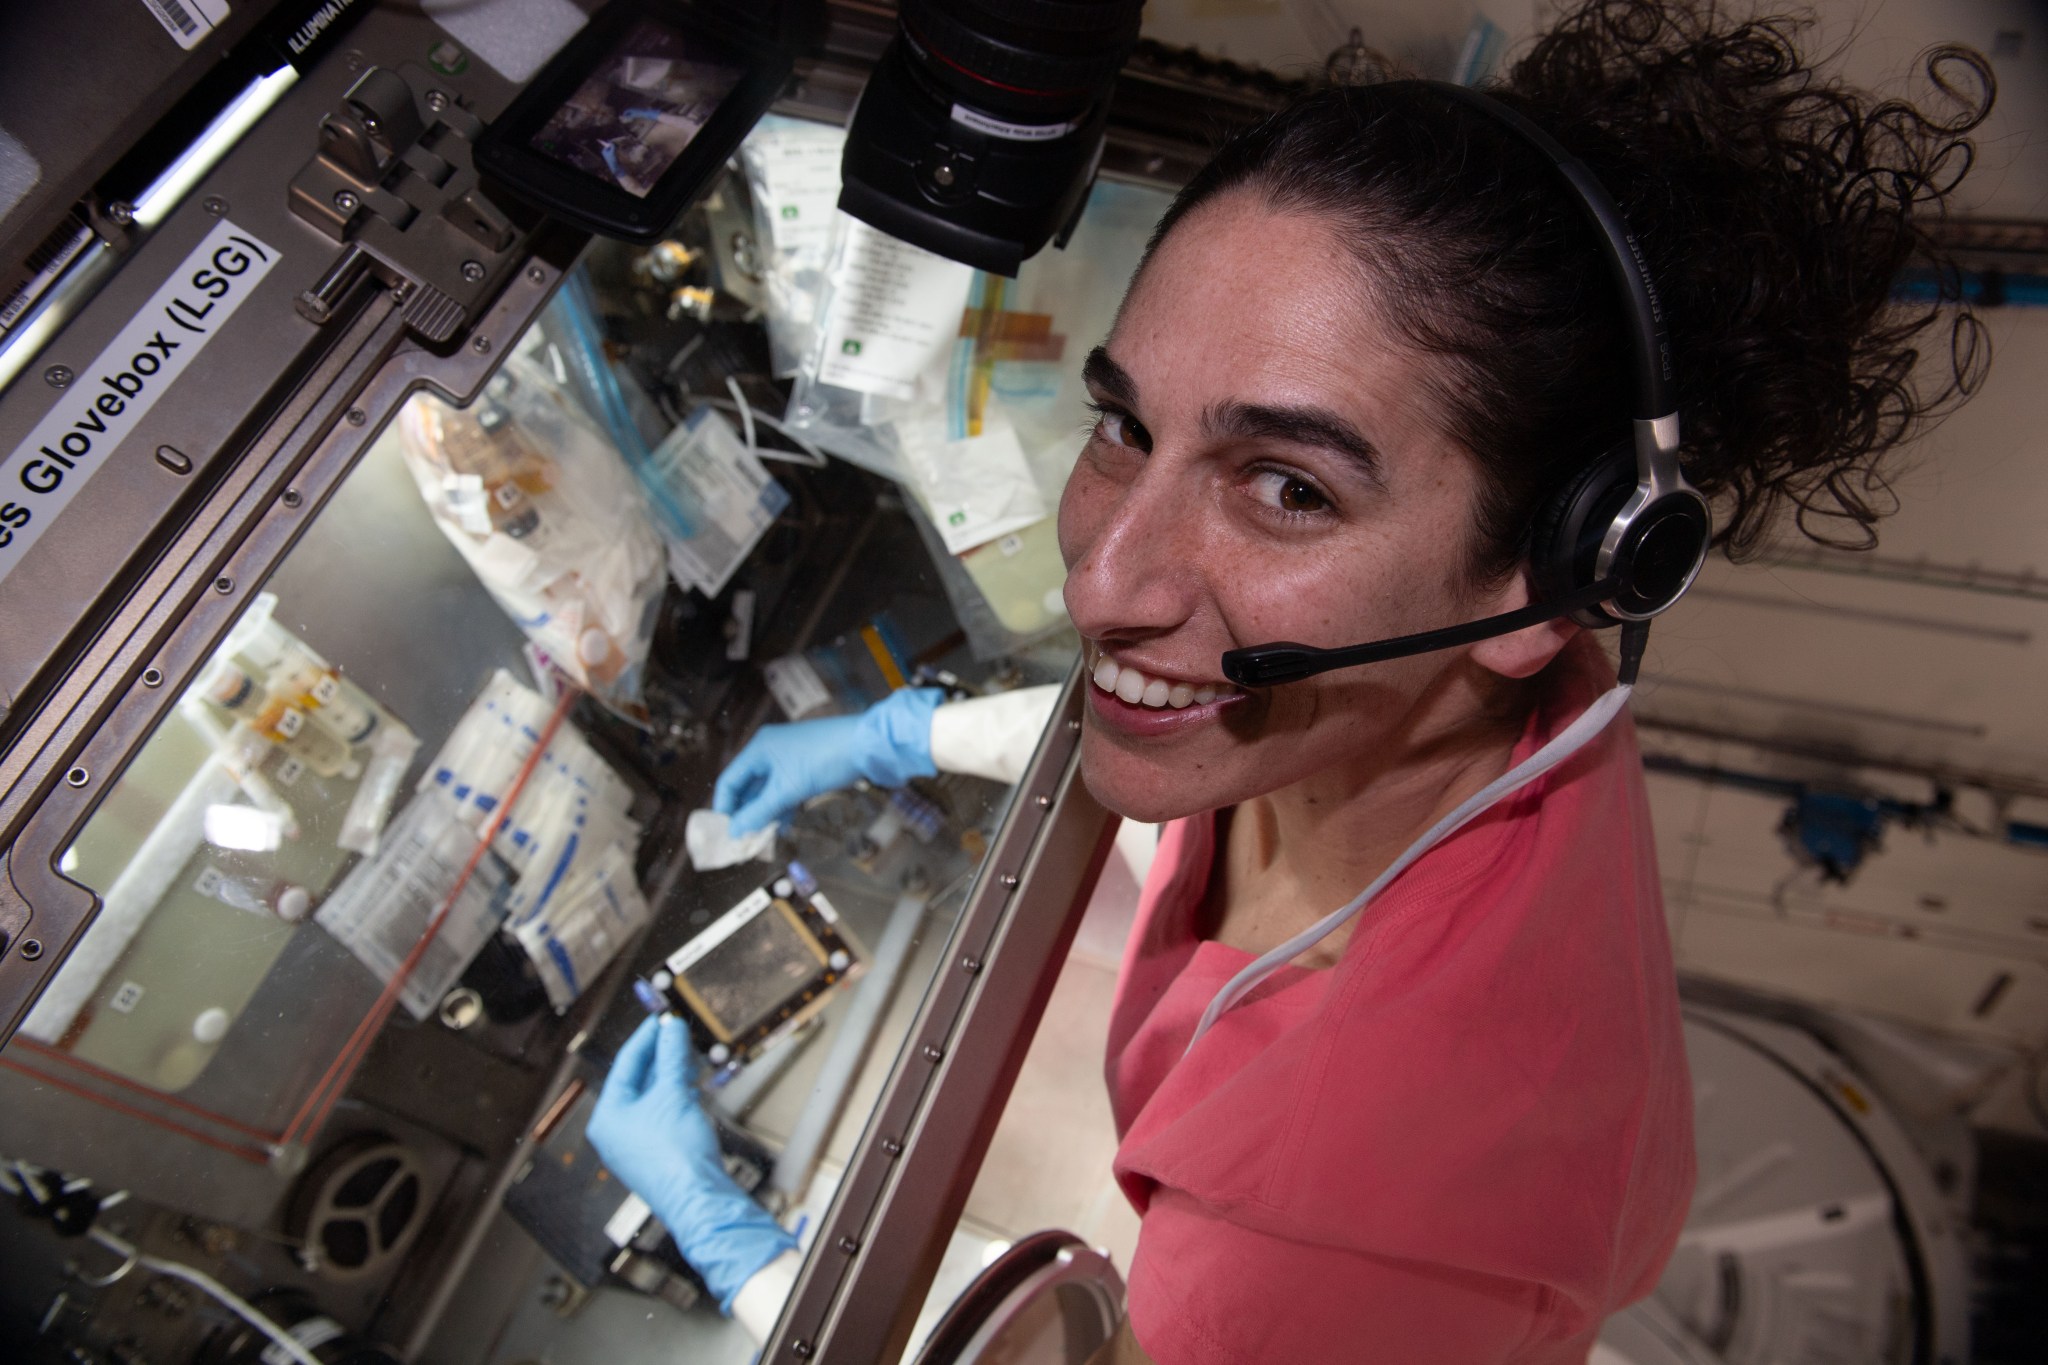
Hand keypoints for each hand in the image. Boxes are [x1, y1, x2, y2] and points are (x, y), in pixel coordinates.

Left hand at [586, 1016, 795, 1310]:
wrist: (698, 1198)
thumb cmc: (675, 1156)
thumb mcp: (672, 1094)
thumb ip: (671, 1056)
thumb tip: (671, 1028)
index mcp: (607, 1117)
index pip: (625, 1064)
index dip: (646, 1037)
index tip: (662, 1017)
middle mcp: (616, 1131)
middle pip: (639, 1081)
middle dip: (661, 1055)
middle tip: (679, 1031)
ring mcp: (637, 1144)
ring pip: (654, 1098)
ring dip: (673, 1074)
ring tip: (691, 1053)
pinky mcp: (659, 1153)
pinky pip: (665, 1115)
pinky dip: (679, 1096)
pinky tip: (695, 1084)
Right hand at [713, 687, 944, 834]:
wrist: (869, 745)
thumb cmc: (825, 759)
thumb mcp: (788, 790)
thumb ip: (760, 812)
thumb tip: (736, 831)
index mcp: (759, 749)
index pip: (730, 781)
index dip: (725, 808)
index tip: (725, 833)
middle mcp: (770, 750)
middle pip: (747, 786)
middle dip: (745, 813)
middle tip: (744, 839)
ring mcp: (788, 757)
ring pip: (767, 790)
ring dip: (764, 813)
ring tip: (762, 838)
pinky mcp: (805, 766)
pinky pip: (785, 789)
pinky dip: (781, 807)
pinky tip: (783, 825)